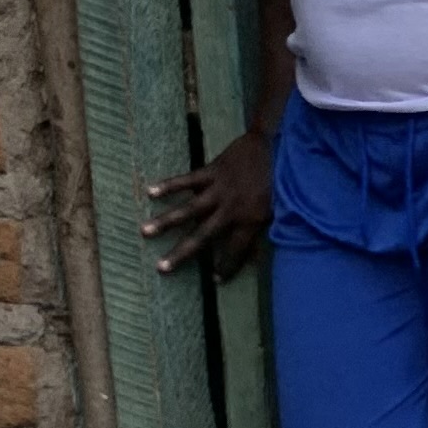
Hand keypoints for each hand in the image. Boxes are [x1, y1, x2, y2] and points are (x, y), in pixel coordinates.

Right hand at [141, 129, 273, 277]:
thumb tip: (256, 255)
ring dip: (166, 221)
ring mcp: (219, 189)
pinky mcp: (211, 170)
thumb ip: (263, 229)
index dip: (227, 266)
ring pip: (189, 209)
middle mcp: (232, 208)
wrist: (276, 146)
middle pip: (203, 236)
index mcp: (252, 221)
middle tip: (161, 267)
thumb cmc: (282, 181)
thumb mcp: (281, 211)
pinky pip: (186, 180)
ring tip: (145, 231)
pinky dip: (169, 185)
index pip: (236, 250)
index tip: (216, 281)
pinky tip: (150, 192)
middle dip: (182, 252)